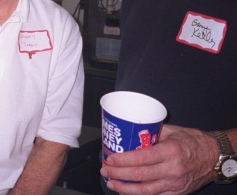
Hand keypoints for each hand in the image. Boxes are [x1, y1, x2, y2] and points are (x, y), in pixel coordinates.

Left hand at [101, 124, 217, 193]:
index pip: (141, 159)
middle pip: (139, 176)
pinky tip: (127, 191)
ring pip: (145, 191)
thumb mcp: (172, 131)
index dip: (122, 161)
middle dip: (118, 175)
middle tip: (105, 171)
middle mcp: (172, 170)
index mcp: (169, 151)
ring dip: (125, 189)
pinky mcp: (177, 192)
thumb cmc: (193, 141)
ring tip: (111, 184)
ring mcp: (175, 184)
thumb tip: (130, 132)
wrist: (214, 156)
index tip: (110, 159)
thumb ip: (151, 132)